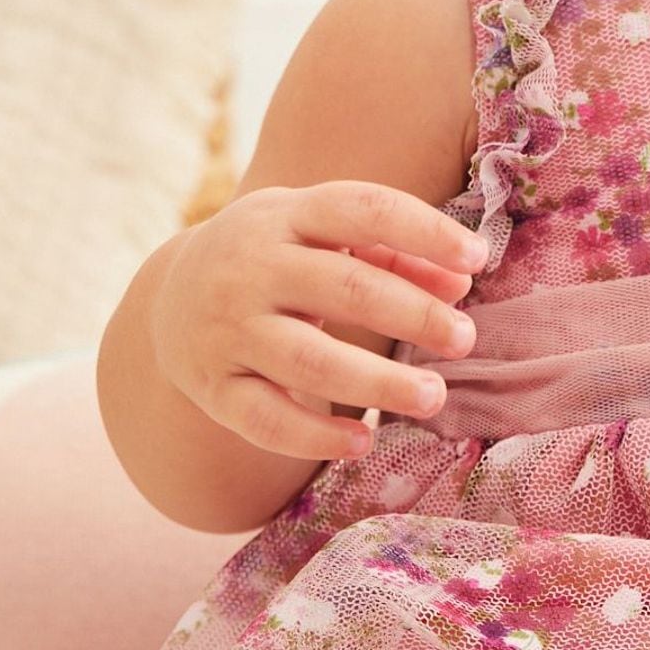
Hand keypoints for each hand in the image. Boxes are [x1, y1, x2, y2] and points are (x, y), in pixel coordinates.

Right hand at [151, 181, 486, 461]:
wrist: (171, 298)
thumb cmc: (279, 259)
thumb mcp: (324, 236)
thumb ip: (396, 254)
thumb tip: (462, 283)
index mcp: (286, 214)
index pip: (362, 208)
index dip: (424, 231)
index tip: (478, 260)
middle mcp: (250, 266)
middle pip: (343, 288)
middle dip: (413, 315)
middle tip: (464, 340)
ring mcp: (226, 328)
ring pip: (307, 360)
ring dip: (378, 383)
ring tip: (433, 397)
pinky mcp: (212, 387)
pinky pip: (266, 419)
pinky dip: (316, 436)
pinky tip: (364, 441)